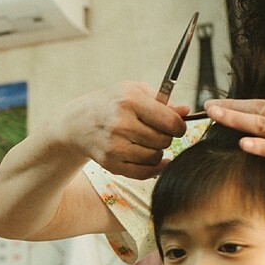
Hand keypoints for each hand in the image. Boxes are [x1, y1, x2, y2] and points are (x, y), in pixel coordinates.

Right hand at [51, 81, 188, 179]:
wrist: (78, 123)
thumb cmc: (111, 103)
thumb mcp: (134, 91)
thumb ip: (162, 101)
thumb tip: (186, 112)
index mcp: (129, 101)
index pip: (170, 121)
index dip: (179, 126)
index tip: (177, 126)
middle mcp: (121, 124)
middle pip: (164, 140)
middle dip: (166, 138)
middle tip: (158, 133)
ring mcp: (114, 146)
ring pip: (155, 157)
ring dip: (157, 152)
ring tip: (148, 143)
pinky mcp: (110, 163)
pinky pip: (143, 172)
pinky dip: (153, 168)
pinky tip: (154, 160)